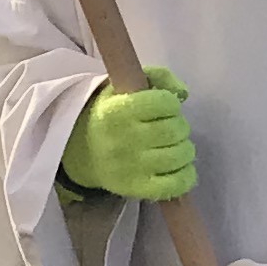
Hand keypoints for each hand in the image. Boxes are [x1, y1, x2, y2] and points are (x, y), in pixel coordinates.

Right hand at [61, 71, 195, 202]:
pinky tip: (180, 167)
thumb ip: (158, 77)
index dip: (170, 103)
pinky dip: (186, 175)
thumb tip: (183, 93)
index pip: (164, 103)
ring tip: (175, 146)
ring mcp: (130, 167)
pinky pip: (174, 185)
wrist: (81, 149)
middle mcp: (123, 139)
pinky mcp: (135, 188)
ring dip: (185, 149)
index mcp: (118, 110)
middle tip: (170, 128)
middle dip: (179, 126)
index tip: (164, 107)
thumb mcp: (125, 85)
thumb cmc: (111, 114)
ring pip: (178, 156)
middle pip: (174, 130)